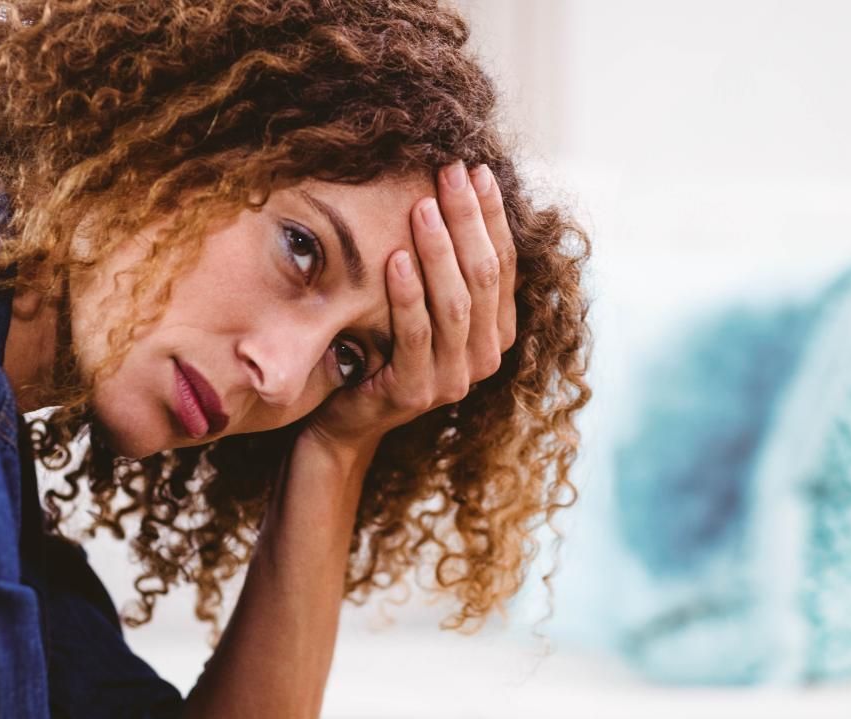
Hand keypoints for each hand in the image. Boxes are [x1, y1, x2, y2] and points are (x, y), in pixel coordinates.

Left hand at [302, 161, 517, 458]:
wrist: (347, 415)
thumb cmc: (385, 345)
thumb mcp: (424, 304)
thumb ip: (446, 267)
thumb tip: (454, 189)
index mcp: (496, 332)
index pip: (503, 263)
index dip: (492, 216)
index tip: (476, 170)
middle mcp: (484, 357)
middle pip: (484, 277)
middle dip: (468, 220)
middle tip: (449, 173)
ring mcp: (454, 380)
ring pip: (455, 305)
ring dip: (440, 251)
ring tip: (422, 206)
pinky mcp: (417, 393)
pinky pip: (416, 336)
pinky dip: (408, 296)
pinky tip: (396, 258)